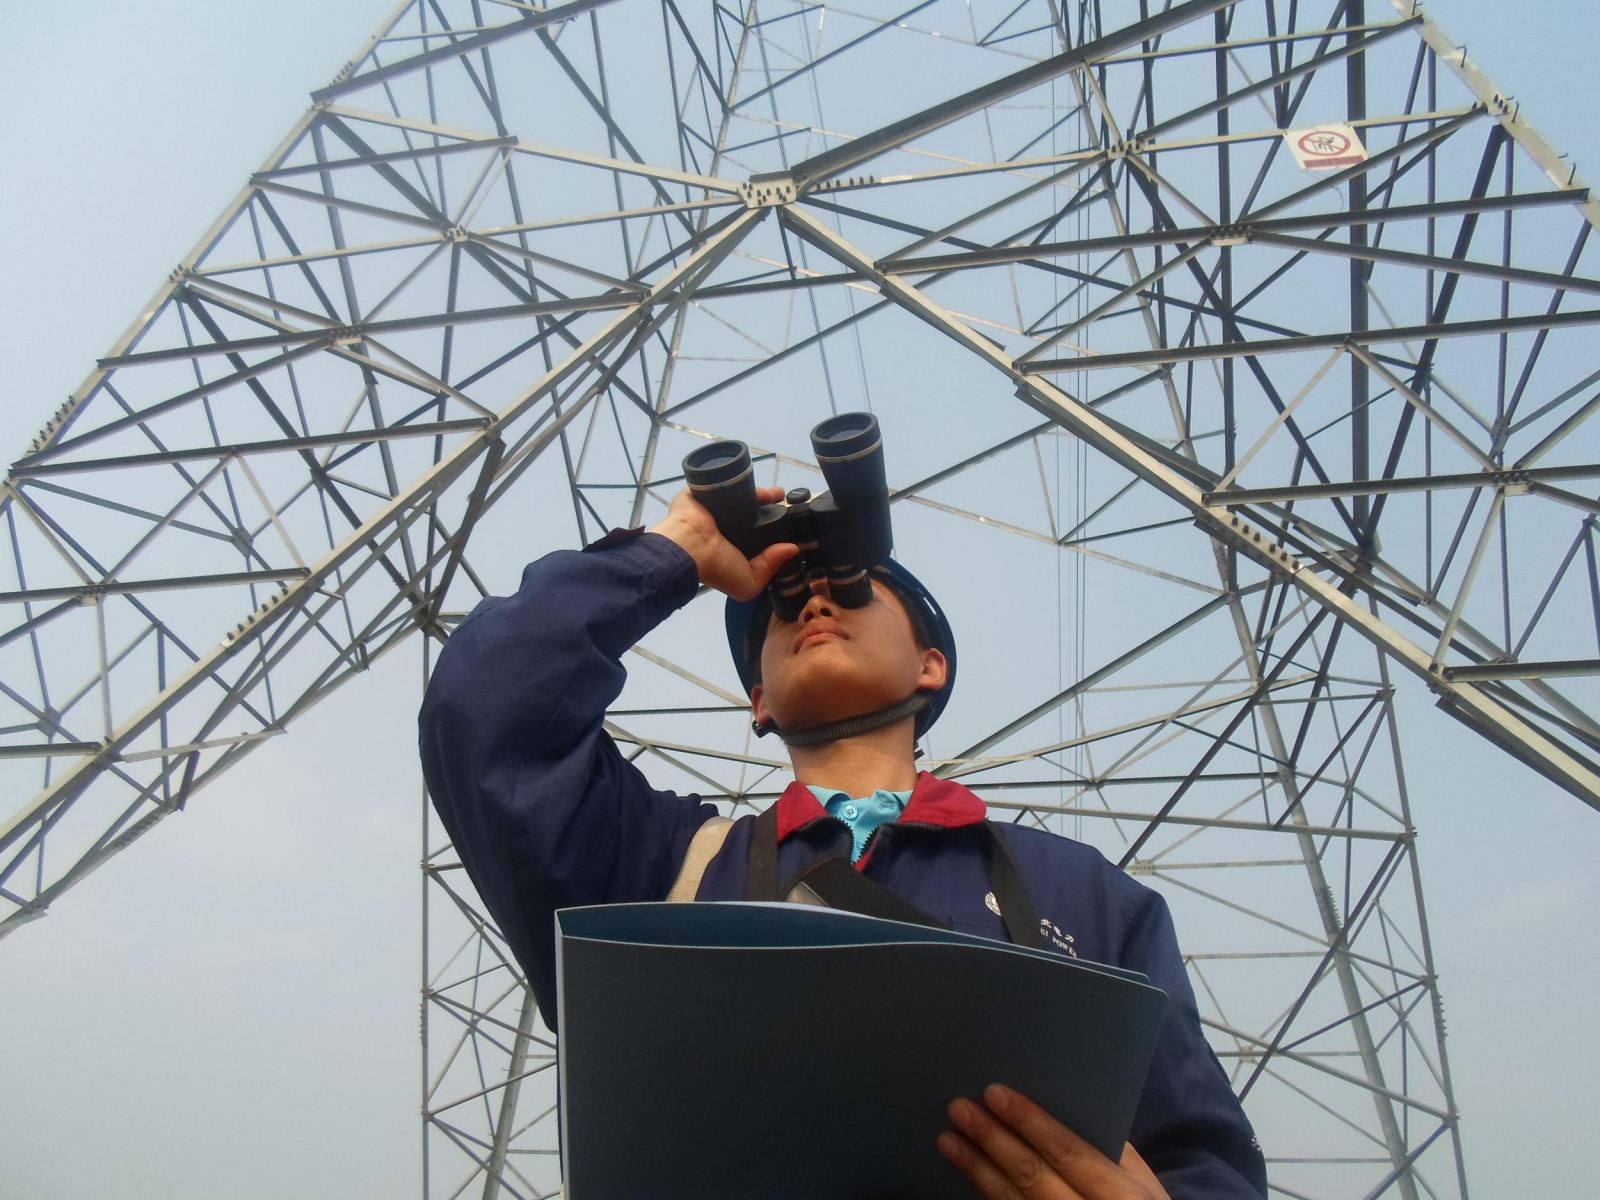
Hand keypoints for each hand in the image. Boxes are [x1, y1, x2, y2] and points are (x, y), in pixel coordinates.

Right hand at [648, 486, 798, 601]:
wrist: (689, 547)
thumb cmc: (716, 567)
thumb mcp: (748, 582)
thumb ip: (770, 568)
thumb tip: (792, 549)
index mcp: (732, 546)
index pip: (756, 534)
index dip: (773, 528)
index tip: (789, 522)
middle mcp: (724, 527)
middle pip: (751, 513)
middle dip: (769, 507)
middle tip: (785, 502)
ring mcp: (713, 507)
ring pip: (741, 496)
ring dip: (759, 493)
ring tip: (778, 492)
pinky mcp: (702, 491)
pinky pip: (723, 481)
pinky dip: (736, 478)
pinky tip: (755, 480)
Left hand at [939, 1084, 1170, 1199]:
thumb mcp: (1140, 1181)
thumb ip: (1108, 1147)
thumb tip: (1063, 1102)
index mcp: (1118, 1194)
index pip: (1067, 1151)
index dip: (1029, 1121)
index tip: (994, 1092)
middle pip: (1032, 1176)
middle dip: (992, 1139)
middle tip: (959, 1109)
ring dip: (976, 1168)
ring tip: (949, 1140)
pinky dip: (985, 1194)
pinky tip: (968, 1172)